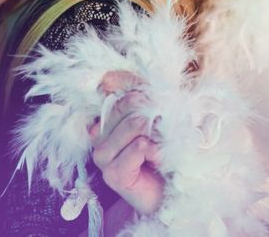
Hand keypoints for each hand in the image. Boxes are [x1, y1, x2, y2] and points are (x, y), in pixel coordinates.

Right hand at [90, 92, 163, 215]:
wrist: (169, 191)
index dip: (141, 85)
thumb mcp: (157, 114)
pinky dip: (157, 150)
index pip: (116, 83)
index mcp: (107, 116)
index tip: (159, 96)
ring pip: (135, 123)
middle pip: (128, 102)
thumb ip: (141, 92)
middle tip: (166, 129)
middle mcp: (99, 134)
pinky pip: (139, 146)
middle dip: (155, 112)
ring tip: (162, 146)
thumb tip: (110, 77)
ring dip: (158, 134)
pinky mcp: (112, 174)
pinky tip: (158, 160)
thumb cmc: (165, 151)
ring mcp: (103, 155)